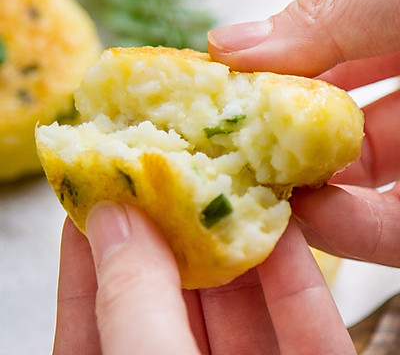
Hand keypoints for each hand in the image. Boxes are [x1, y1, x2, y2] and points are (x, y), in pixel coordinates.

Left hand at [52, 203, 354, 353]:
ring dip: (242, 243)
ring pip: (242, 303)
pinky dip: (296, 279)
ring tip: (237, 181)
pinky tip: (286, 230)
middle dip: (180, 225)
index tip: (109, 179)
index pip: (95, 298)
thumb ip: (130, 302)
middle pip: (174, 289)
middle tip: (182, 164)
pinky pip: (304, 323)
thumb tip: (114, 216)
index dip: (99, 235)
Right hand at [208, 0, 399, 267]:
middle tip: (219, 163)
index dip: (258, 89)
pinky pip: (388, 233)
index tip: (210, 105)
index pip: (306, 74)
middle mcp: (397, 109)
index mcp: (385, 48)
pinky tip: (313, 220)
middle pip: (316, 140)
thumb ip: (321, 18)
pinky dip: (349, 232)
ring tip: (254, 199)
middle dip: (267, 152)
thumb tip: (224, 45)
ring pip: (345, 194)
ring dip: (297, 201)